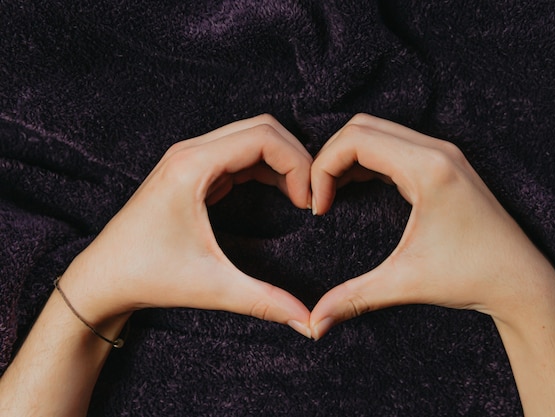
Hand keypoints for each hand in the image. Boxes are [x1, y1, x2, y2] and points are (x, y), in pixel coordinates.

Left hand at [60, 115, 312, 336]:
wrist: (103, 278)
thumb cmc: (147, 276)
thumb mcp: (212, 288)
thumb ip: (265, 301)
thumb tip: (309, 323)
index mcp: (192, 166)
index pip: (263, 137)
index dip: (298, 164)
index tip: (309, 203)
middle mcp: (190, 152)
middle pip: (261, 128)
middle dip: (295, 157)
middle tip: (311, 197)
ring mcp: (189, 159)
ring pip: (250, 137)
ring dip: (281, 161)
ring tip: (300, 197)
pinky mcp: (191, 171)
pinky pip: (238, 155)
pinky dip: (265, 168)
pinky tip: (279, 194)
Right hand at [309, 114, 554, 338]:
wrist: (521, 281)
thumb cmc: (473, 277)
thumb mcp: (406, 283)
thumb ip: (353, 298)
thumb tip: (314, 324)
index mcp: (428, 168)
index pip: (354, 140)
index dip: (323, 169)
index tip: (319, 208)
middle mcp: (437, 150)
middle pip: (362, 127)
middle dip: (330, 158)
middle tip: (321, 198)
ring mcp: (443, 153)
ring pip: (377, 131)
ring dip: (348, 157)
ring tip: (333, 194)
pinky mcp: (445, 164)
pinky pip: (394, 145)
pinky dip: (368, 160)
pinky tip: (357, 188)